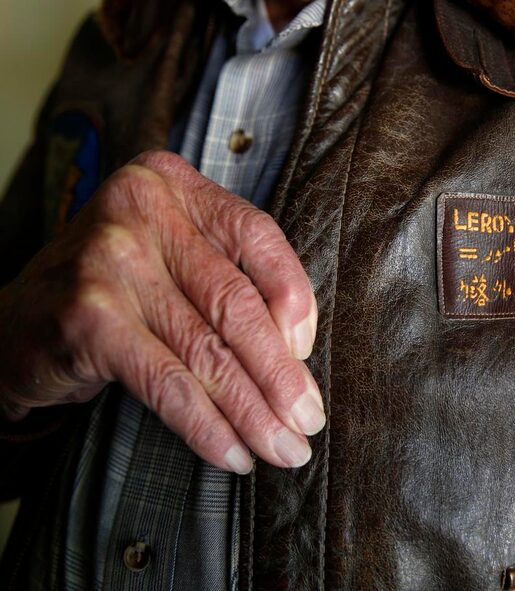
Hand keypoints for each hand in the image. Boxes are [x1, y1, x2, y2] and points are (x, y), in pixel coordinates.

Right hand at [0, 150, 322, 472]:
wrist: (17, 321)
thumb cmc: (118, 289)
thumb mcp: (173, 258)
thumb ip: (230, 277)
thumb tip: (300, 348)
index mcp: (172, 184)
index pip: (257, 234)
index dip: (294, 296)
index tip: (309, 350)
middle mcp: (139, 210)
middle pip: (236, 302)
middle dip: (282, 374)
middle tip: (309, 421)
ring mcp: (110, 262)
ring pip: (208, 350)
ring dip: (254, 411)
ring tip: (284, 448)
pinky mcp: (88, 319)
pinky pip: (168, 384)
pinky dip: (207, 427)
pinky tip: (233, 454)